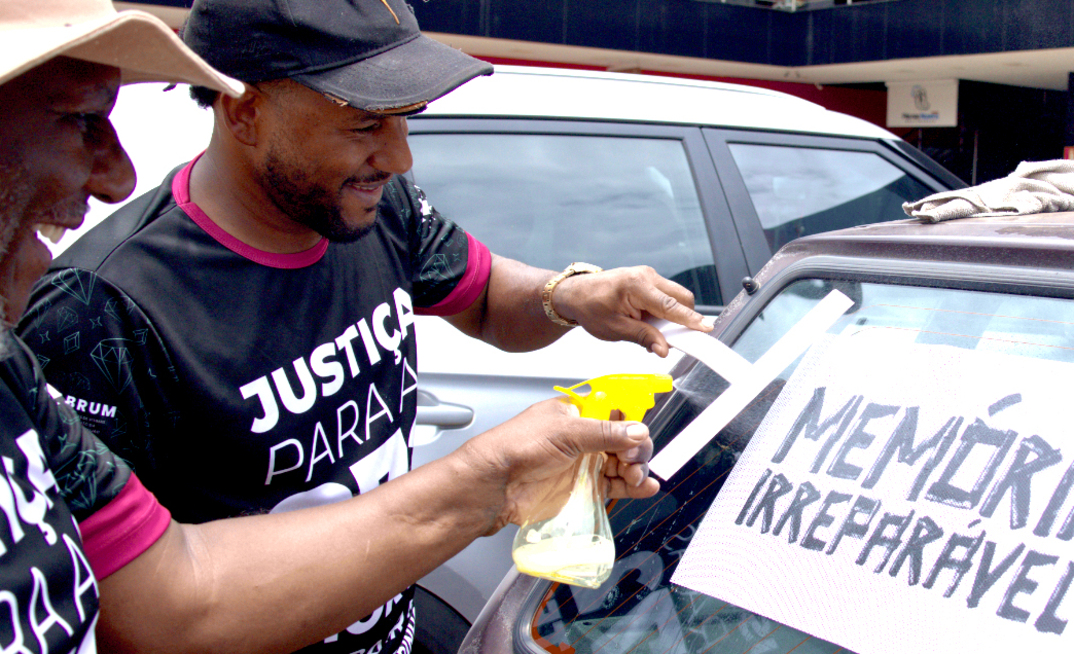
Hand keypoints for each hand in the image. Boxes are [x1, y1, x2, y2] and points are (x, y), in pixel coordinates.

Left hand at [460, 397, 659, 534]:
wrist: (495, 485)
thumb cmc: (517, 447)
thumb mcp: (565, 431)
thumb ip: (605, 432)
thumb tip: (638, 430)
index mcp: (576, 413)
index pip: (615, 411)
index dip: (631, 422)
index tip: (638, 433)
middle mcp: (582, 437)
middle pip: (624, 440)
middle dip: (636, 449)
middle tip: (633, 459)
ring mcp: (583, 464)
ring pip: (623, 464)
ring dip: (637, 469)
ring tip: (637, 476)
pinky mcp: (583, 488)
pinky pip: (615, 486)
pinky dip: (633, 487)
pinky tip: (645, 487)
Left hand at [552, 265, 713, 355]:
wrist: (576, 294)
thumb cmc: (590, 307)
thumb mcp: (615, 329)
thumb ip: (642, 337)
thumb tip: (663, 349)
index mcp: (636, 286)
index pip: (670, 306)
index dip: (690, 319)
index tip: (705, 329)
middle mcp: (645, 276)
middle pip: (681, 297)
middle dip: (682, 318)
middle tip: (669, 338)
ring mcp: (648, 275)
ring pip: (676, 296)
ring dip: (671, 315)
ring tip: (650, 328)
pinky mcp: (648, 279)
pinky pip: (666, 295)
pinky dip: (663, 310)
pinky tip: (648, 321)